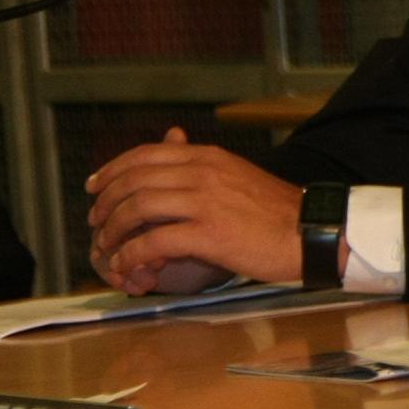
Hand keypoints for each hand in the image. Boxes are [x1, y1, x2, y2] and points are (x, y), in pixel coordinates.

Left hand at [83, 128, 301, 293]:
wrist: (313, 231)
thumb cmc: (277, 211)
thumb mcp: (237, 174)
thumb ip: (203, 165)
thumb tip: (175, 144)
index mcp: (209, 157)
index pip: (145, 154)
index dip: (112, 170)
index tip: (95, 186)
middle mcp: (204, 173)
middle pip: (134, 180)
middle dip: (106, 203)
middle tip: (95, 221)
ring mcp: (205, 202)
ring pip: (138, 208)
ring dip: (113, 230)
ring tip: (107, 247)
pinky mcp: (209, 234)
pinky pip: (153, 241)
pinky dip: (132, 254)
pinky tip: (127, 265)